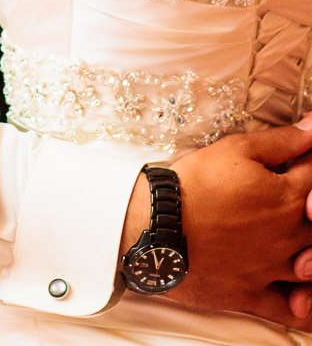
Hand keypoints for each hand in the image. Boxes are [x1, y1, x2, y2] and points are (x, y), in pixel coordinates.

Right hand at [151, 125, 311, 327]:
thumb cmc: (193, 184)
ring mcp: (274, 270)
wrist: (156, 226)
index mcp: (287, 197)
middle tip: (298, 196)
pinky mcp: (254, 295)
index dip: (311, 158)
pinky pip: (294, 311)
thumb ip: (281, 142)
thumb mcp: (235, 150)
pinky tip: (303, 294)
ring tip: (300, 241)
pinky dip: (306, 306)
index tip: (305, 152)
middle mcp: (289, 236)